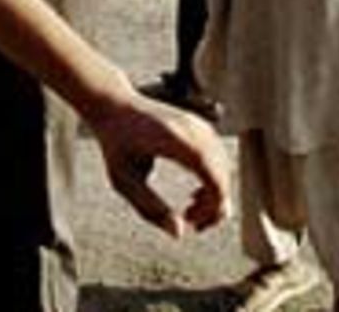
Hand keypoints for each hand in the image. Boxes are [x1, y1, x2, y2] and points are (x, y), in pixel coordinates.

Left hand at [91, 88, 228, 236]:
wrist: (114, 105)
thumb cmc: (115, 142)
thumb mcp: (123, 179)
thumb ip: (149, 208)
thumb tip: (179, 233)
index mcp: (176, 141)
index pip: (215, 181)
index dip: (211, 209)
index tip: (190, 223)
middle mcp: (193, 130)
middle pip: (224, 179)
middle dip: (214, 209)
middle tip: (190, 223)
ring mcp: (200, 126)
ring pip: (225, 172)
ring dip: (215, 197)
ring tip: (189, 211)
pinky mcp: (201, 128)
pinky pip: (219, 162)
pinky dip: (213, 183)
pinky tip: (194, 196)